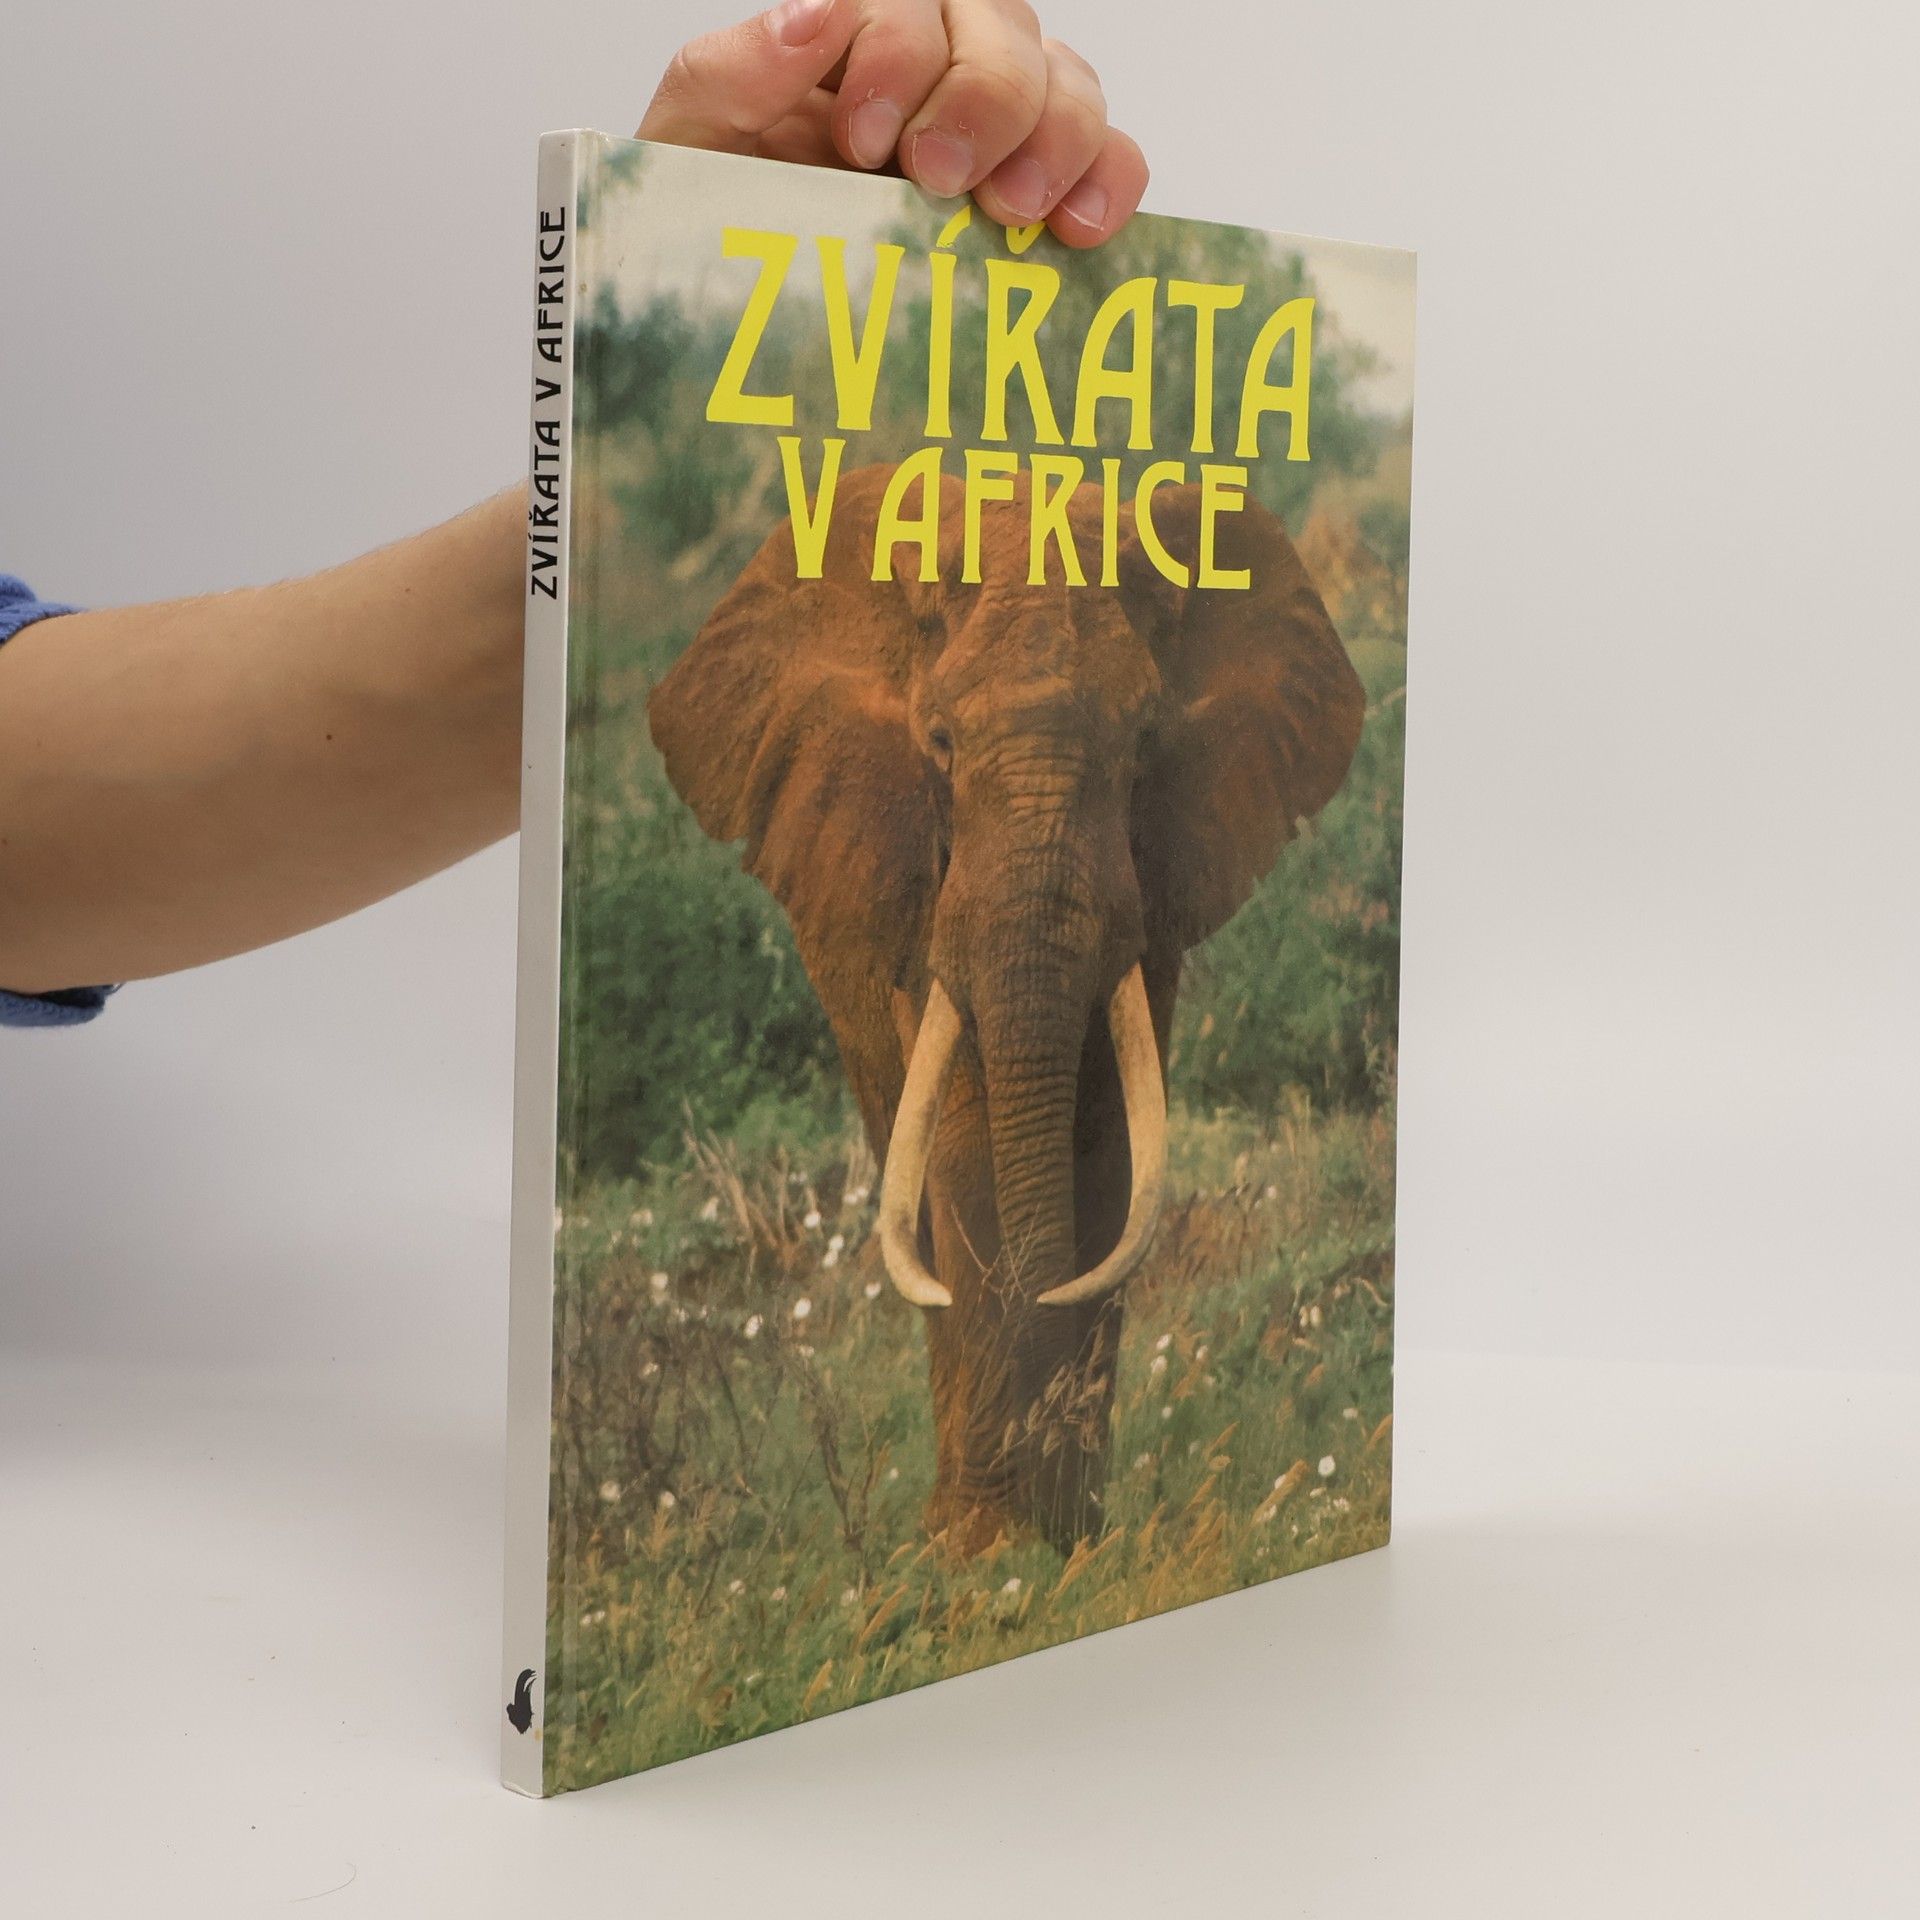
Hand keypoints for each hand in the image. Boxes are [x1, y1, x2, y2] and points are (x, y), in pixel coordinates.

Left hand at [638, 0, 1147, 247]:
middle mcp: (936, 67)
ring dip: (1053, 138)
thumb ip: (731, 75)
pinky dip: (1109, 180)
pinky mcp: (1045, 195)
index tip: (865, 139)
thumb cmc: (717, 238)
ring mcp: (1000, 130)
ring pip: (1067, 82)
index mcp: (851, 40)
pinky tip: (1077, 229)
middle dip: (980, 98)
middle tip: (938, 179)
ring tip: (1013, 211)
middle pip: (1002, 28)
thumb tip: (819, 9)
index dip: (899, 53)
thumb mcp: (688, 153)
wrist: (744, 342)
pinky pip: (1110, 157)